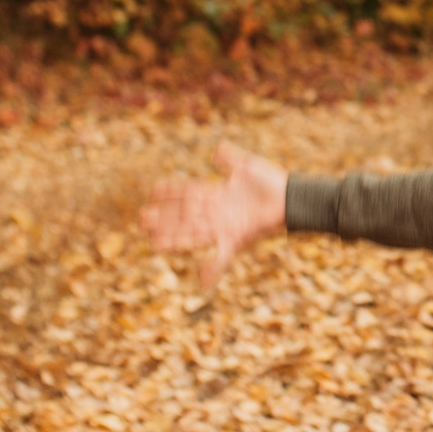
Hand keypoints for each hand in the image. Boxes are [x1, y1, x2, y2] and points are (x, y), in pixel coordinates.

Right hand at [140, 142, 287, 284]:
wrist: (290, 198)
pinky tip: (202, 281)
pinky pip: (222, 258)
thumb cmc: (270, 181)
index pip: (187, 192)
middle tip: (142, 220)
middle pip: (184, 216)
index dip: (171, 193)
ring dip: (174, 240)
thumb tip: (216, 150)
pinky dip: (213, 270)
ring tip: (154, 244)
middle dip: (164, 219)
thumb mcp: (246, 166)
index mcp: (216, 193)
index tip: (153, 192)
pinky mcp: (236, 240)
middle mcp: (215, 212)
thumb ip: (229, 158)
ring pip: (192, 235)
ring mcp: (223, 227)